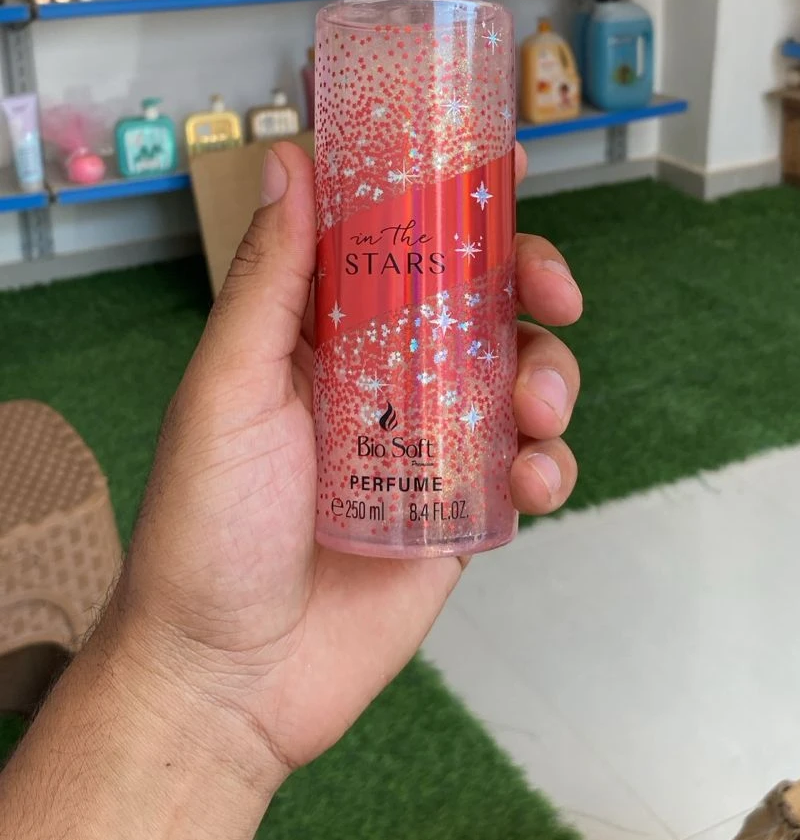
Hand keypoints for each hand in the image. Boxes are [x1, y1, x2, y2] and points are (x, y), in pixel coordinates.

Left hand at [116, 142, 581, 793]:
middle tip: (556, 291)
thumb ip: (270, 278)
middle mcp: (380, 376)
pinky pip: (528, 467)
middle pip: (478, 300)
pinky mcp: (460, 513)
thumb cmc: (204, 528)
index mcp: (320, 332)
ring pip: (518, 376)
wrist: (229, 681)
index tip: (508, 168)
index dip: (452, 198)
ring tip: (538, 411)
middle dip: (531, 282)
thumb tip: (288, 158)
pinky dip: (550, 464)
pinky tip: (534, 481)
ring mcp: (427, 445)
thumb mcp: (228, 387)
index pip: (395, 239)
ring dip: (552, 375)